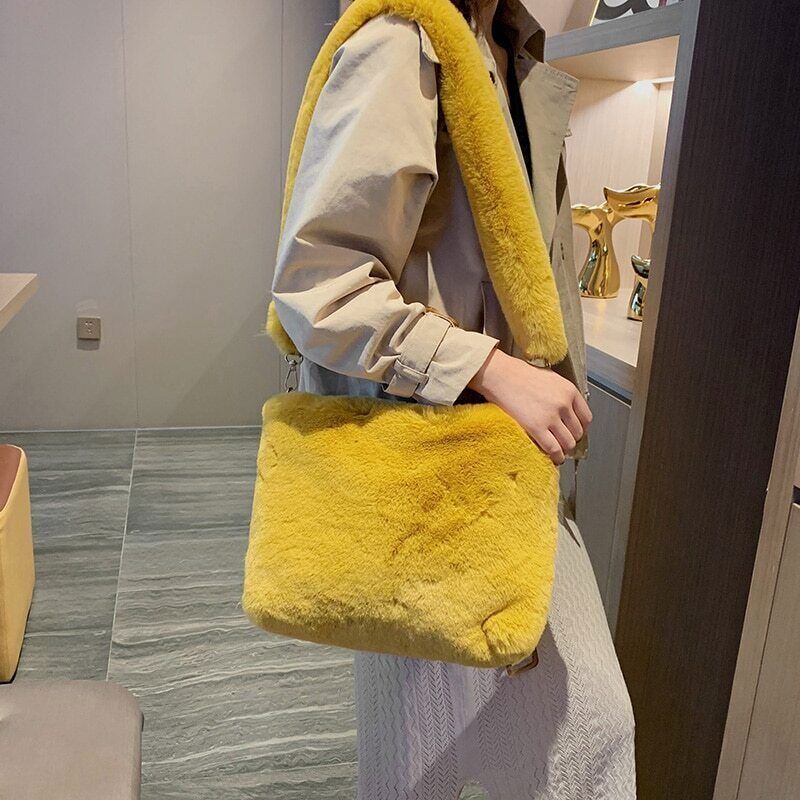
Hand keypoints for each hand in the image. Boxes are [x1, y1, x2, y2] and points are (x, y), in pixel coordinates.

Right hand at [468, 348, 591, 465]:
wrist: (501, 375)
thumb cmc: (520, 375)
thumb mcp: (550, 378)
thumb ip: (562, 394)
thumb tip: (567, 410)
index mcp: (569, 390)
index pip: (586, 417)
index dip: (581, 428)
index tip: (575, 432)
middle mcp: (563, 404)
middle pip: (577, 432)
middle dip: (571, 439)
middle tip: (562, 441)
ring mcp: (550, 417)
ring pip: (568, 443)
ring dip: (564, 449)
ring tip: (557, 450)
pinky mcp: (536, 428)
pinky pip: (553, 449)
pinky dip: (556, 457)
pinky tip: (554, 458)